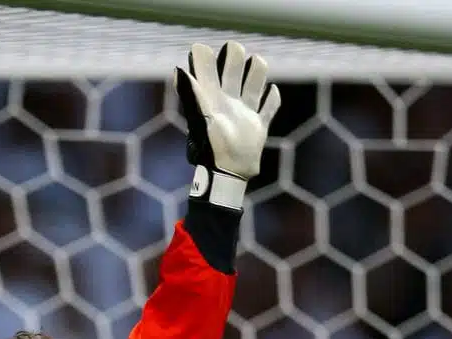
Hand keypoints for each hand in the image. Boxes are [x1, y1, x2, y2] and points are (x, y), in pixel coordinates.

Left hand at [175, 40, 280, 209]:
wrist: (227, 175)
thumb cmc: (211, 147)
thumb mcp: (201, 117)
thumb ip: (193, 94)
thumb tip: (179, 70)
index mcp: (211, 99)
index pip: (206, 69)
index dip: (204, 57)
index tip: (202, 50)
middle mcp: (227, 103)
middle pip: (233, 68)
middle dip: (235, 56)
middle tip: (235, 53)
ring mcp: (245, 114)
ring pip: (253, 83)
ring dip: (257, 70)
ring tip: (256, 65)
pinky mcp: (259, 127)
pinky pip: (269, 107)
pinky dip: (272, 98)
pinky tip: (272, 92)